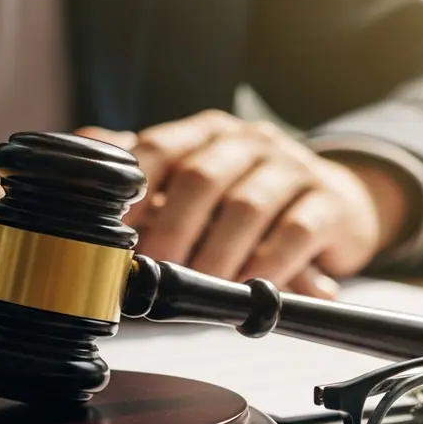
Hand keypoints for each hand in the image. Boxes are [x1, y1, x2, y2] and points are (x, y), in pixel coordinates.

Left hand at [77, 111, 413, 298]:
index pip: (162, 147)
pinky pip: (297, 232)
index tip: (115, 230)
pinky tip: (252, 289)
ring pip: (248, 206)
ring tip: (202, 290)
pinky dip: (270, 265)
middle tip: (155, 271)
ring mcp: (292, 167)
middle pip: (202, 177)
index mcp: (208, 133)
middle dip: (172, 230)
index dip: (134, 187)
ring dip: (219, 254)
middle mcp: (249, 141)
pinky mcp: (330, 201)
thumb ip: (148, 175)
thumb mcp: (201, 183)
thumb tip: (84, 144)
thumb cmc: (255, 196)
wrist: (338, 203)